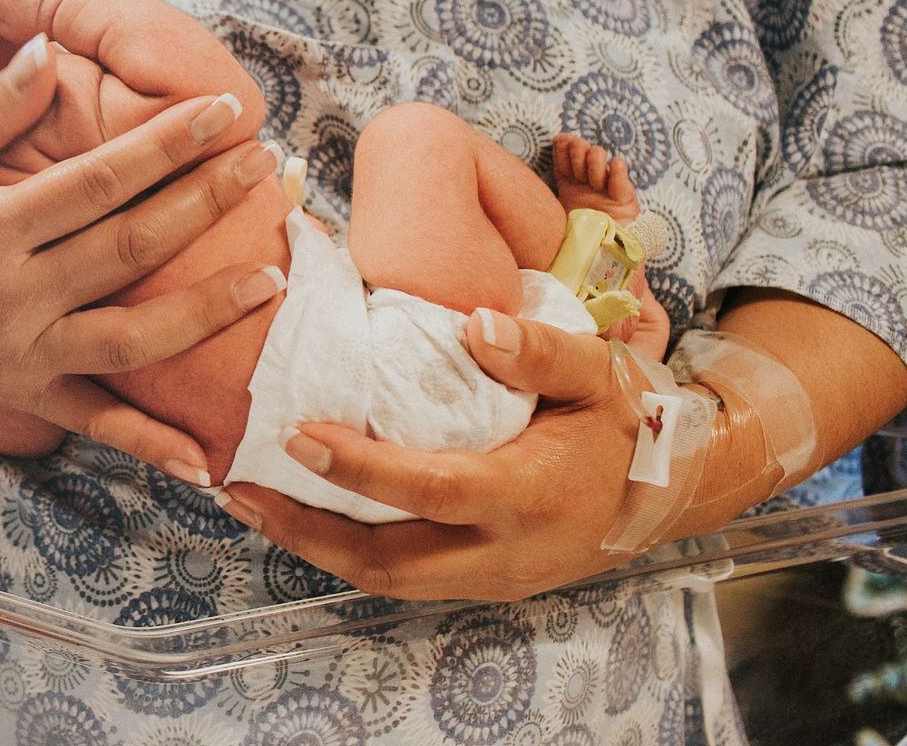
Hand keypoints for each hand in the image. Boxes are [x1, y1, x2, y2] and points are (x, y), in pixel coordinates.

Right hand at [0, 37, 282, 481]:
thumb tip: (50, 53)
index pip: (99, 180)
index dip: (167, 145)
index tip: (224, 113)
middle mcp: (8, 296)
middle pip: (130, 248)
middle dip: (207, 204)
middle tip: (270, 169)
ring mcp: (16, 354)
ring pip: (130, 339)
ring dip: (207, 313)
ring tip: (273, 280)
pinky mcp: (17, 393)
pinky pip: (92, 422)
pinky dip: (148, 445)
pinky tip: (206, 461)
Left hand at [213, 313, 643, 600]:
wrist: (669, 490)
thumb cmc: (626, 423)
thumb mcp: (599, 371)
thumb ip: (540, 350)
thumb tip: (478, 325)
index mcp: (526, 492)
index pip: (427, 488)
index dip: (357, 468)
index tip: (296, 434)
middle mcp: (501, 549)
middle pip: (387, 560)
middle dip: (305, 532)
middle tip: (237, 489)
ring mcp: (490, 575)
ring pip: (387, 577)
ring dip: (313, 546)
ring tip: (250, 502)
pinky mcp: (481, 581)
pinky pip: (402, 575)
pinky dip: (345, 549)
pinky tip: (304, 515)